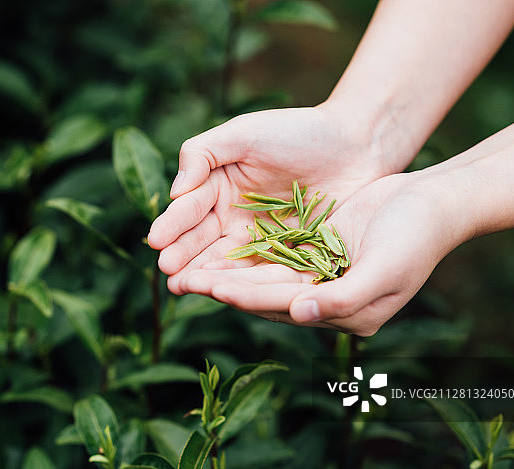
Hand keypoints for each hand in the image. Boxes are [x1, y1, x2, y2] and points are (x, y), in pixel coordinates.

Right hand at [148, 105, 393, 293]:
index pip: (189, 208)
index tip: (156, 239)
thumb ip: (203, 153)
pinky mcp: (284, 256)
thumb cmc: (297, 131)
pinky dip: (240, 283)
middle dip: (181, 255)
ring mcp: (257, 239)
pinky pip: (259, 271)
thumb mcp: (245, 132)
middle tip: (166, 270)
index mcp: (217, 186)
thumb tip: (176, 192)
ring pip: (224, 261)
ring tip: (182, 286)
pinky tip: (224, 292)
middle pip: (200, 240)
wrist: (357, 145)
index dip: (172, 224)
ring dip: (202, 275)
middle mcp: (231, 216)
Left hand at [170, 173, 464, 335]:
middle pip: (265, 295)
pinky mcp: (313, 252)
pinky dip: (243, 253)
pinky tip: (215, 245)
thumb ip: (344, 297)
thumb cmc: (417, 238)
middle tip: (180, 280)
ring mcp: (319, 277)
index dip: (247, 296)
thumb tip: (300, 313)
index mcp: (344, 315)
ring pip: (262, 276)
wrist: (434, 202)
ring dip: (226, 272)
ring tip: (187, 267)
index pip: (284, 306)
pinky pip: (271, 256)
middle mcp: (326, 302)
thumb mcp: (385, 269)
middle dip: (223, 287)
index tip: (212, 287)